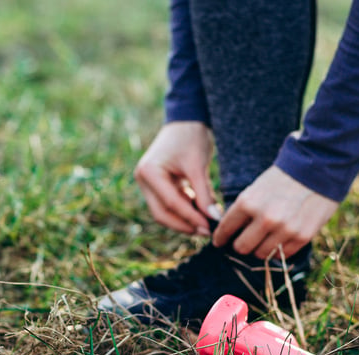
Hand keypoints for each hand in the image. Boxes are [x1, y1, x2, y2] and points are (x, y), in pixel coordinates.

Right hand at [134, 121, 219, 235]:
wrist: (186, 119)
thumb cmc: (191, 137)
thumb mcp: (198, 166)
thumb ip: (205, 195)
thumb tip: (214, 219)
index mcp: (149, 172)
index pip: (171, 203)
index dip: (191, 218)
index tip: (210, 227)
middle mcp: (143, 180)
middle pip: (162, 213)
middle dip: (184, 225)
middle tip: (207, 232)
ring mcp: (148, 183)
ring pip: (165, 212)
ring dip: (185, 220)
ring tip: (207, 224)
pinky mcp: (157, 185)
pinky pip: (170, 204)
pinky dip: (185, 210)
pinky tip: (202, 214)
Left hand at [213, 166, 337, 258]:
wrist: (318, 168)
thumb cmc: (283, 178)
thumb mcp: (256, 188)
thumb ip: (244, 210)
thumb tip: (231, 232)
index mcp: (248, 202)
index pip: (226, 229)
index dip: (220, 237)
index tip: (219, 242)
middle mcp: (265, 218)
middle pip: (242, 247)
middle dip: (241, 245)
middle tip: (244, 241)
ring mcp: (284, 229)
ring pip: (262, 254)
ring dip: (260, 249)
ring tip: (264, 239)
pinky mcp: (302, 236)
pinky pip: (282, 255)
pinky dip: (279, 249)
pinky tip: (280, 239)